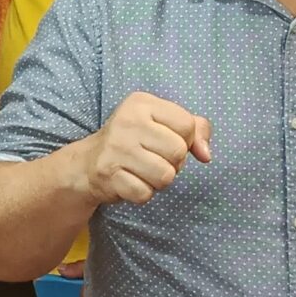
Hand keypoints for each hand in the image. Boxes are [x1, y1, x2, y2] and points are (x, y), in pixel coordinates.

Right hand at [70, 92, 214, 205]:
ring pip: (166, 176)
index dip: (185, 139)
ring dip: (159, 180)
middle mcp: (127, 121)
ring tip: (144, 171)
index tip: (166, 140)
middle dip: (173, 163)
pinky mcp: (108, 174)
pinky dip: (143, 193)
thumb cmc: (134, 141)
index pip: (187, 125)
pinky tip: (131, 181)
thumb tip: (206, 155)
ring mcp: (116, 148)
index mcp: (142, 103)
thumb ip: (196, 130)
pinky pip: (146, 193)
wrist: (89, 162)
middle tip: (154, 158)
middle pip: (178, 152)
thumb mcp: (164, 123)